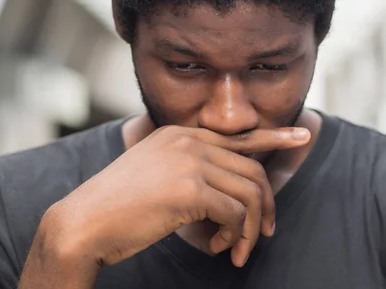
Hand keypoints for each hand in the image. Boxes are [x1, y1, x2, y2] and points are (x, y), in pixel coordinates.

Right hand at [24, 125, 309, 280]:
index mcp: (181, 135)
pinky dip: (234, 236)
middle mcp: (188, 141)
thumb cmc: (119, 208)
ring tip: (236, 250)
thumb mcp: (157, 177)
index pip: (238, 136)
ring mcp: (189, 161)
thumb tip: (232, 193)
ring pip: (249, 193)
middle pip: (252, 169)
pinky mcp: (189, 188)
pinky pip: (234, 213)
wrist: (81, 224)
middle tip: (262, 234)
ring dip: (248, 229)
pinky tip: (218, 249)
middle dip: (265, 205)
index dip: (275, 137)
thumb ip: (192, 172)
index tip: (303, 136)